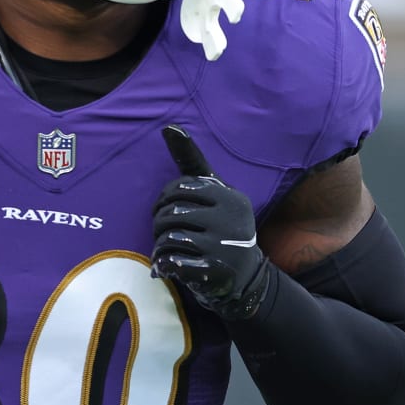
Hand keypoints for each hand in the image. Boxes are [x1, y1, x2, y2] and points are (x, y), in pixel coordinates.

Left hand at [151, 126, 271, 320]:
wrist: (245, 277)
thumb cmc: (222, 226)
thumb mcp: (215, 193)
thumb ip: (192, 162)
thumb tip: (169, 127)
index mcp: (230, 196)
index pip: (179, 188)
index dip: (163, 200)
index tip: (165, 210)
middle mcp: (230, 218)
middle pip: (170, 213)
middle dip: (159, 224)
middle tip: (163, 232)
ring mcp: (223, 246)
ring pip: (168, 237)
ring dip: (160, 245)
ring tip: (168, 249)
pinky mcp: (213, 271)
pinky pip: (170, 260)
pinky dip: (163, 263)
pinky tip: (169, 264)